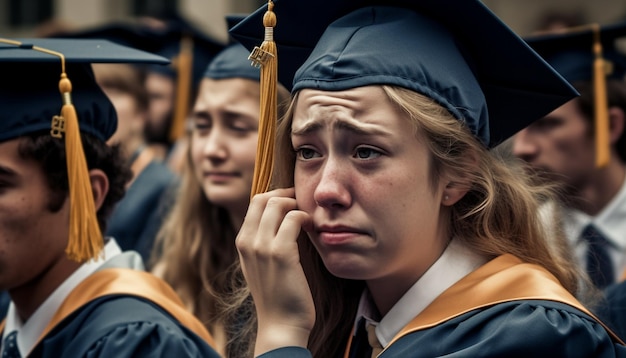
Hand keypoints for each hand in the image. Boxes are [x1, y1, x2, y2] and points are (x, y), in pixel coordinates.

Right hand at [236, 188, 314, 354]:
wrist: (280, 325)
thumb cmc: (277, 296)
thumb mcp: (261, 265)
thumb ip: (263, 242)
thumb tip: (280, 220)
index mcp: (242, 242)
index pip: (255, 202)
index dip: (275, 196)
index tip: (292, 202)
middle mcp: (248, 242)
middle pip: (263, 198)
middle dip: (285, 195)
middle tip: (302, 203)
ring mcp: (262, 247)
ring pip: (277, 204)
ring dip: (296, 205)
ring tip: (307, 218)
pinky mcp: (281, 254)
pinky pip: (293, 219)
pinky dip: (304, 217)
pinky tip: (311, 227)